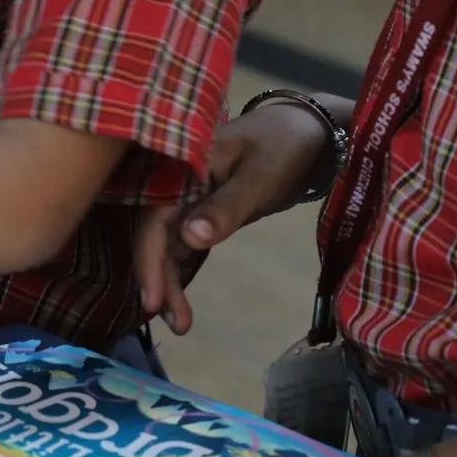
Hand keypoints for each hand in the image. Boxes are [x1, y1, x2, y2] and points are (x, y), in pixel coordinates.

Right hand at [138, 99, 344, 334]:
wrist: (306, 132)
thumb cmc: (282, 147)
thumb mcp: (259, 178)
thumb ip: (226, 207)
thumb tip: (189, 239)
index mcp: (180, 168)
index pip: (154, 219)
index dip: (150, 261)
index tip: (152, 301)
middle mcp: (175, 183)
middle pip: (156, 236)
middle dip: (160, 280)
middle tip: (175, 324)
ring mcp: (187, 197)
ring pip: (168, 244)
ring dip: (170, 281)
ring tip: (180, 324)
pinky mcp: (202, 210)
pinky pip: (182, 244)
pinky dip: (181, 270)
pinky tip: (181, 301)